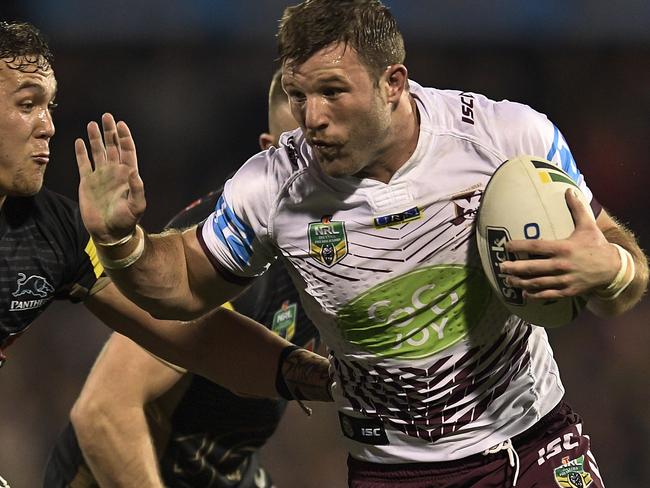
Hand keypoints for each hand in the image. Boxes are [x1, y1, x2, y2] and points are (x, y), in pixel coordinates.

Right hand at [76, 113, 145, 242]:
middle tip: (107, 116)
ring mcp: (101, 176)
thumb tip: (136, 173)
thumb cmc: (126, 220)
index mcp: (128, 175)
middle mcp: (115, 172)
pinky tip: (80, 141)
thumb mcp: (136, 206)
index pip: (127, 151)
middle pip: (113, 147)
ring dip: (95, 139)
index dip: (125, 138)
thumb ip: (137, 190)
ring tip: (92, 124)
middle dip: (110, 132)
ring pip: (98, 152)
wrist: (109, 233)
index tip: (121, 124)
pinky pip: (84, 164)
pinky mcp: (87, 182)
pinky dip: (81, 153)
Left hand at [499, 189, 618, 299]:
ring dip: (521, 282)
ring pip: (538, 283)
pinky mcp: (568, 291)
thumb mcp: (588, 225)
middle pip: (533, 268)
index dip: (519, 246)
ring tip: (508, 280)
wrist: (614, 269)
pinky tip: (524, 294)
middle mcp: (562, 264)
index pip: (536, 247)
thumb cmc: (597, 245)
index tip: (506, 246)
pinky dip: (535, 295)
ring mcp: (564, 280)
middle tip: (500, 267)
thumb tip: (569, 190)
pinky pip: (548, 295)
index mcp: (564, 248)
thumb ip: (577, 208)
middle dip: (514, 268)